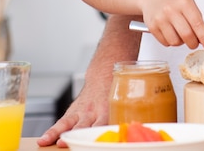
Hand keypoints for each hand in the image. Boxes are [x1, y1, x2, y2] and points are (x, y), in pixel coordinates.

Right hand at [38, 15, 139, 146]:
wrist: (110, 60)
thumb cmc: (124, 77)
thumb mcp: (134, 88)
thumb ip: (140, 105)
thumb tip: (159, 121)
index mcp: (110, 102)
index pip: (106, 121)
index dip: (103, 131)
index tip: (104, 137)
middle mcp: (96, 106)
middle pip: (86, 125)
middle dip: (78, 136)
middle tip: (66, 144)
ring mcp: (85, 106)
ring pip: (71, 122)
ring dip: (60, 133)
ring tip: (50, 142)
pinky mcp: (77, 107)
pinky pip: (65, 119)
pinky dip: (55, 129)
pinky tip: (45, 140)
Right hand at [138, 0, 203, 51]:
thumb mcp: (188, 1)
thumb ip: (198, 19)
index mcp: (184, 2)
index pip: (197, 24)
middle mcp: (171, 10)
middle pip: (187, 35)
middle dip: (194, 43)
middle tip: (195, 42)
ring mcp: (160, 19)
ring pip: (176, 42)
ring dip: (181, 43)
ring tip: (180, 33)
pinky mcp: (152, 27)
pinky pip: (166, 43)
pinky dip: (171, 42)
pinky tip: (170, 32)